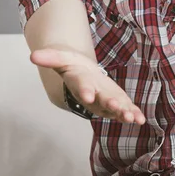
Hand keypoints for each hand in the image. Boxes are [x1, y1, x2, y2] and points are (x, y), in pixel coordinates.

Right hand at [30, 48, 145, 124]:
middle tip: (115, 108)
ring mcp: (104, 101)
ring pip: (114, 109)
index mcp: (79, 82)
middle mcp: (92, 95)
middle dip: (108, 105)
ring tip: (132, 118)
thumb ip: (49, 58)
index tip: (88, 96)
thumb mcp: (60, 57)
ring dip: (123, 113)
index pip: (80, 86)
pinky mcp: (116, 102)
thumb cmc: (71, 65)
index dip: (84, 91)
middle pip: (99, 101)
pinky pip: (125, 109)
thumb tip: (33, 55)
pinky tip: (141, 119)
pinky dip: (133, 114)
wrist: (82, 73)